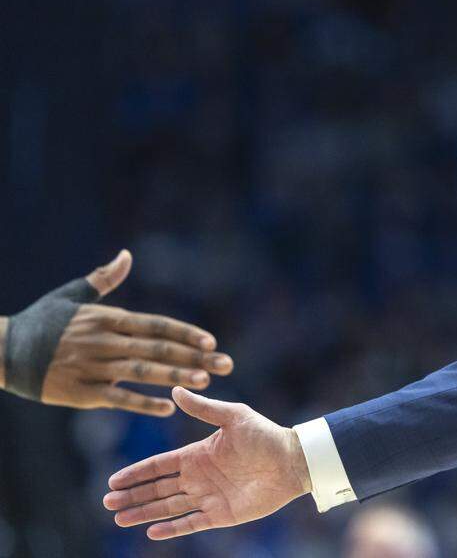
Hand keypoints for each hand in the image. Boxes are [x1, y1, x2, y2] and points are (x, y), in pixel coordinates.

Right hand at [39, 250, 233, 414]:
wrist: (2, 351)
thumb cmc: (41, 321)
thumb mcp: (72, 294)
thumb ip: (104, 278)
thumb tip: (126, 255)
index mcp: (107, 318)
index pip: (155, 325)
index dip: (184, 333)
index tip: (211, 342)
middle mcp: (105, 341)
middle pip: (157, 348)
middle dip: (195, 357)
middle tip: (227, 364)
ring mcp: (93, 367)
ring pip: (142, 372)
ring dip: (176, 376)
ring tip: (206, 380)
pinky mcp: (81, 392)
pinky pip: (118, 397)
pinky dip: (143, 403)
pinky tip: (169, 407)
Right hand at [104, 387, 312, 539]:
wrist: (293, 460)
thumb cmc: (265, 435)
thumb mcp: (233, 416)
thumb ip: (204, 408)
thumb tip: (176, 389)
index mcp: (198, 454)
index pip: (159, 465)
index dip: (136, 473)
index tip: (112, 481)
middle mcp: (199, 477)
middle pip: (158, 489)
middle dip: (132, 496)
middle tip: (107, 503)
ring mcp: (209, 497)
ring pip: (168, 507)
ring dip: (144, 513)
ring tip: (120, 518)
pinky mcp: (222, 514)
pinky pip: (191, 523)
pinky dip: (172, 528)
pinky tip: (152, 531)